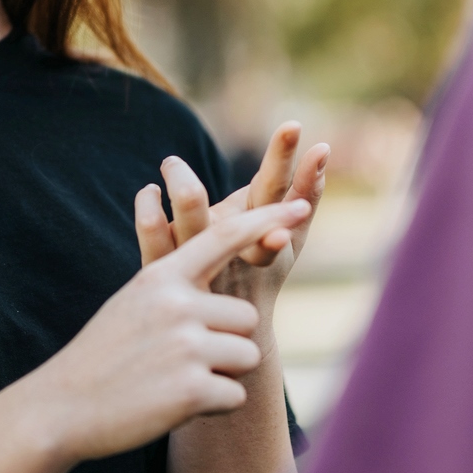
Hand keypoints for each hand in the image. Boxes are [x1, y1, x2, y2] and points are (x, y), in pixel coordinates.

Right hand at [21, 201, 313, 462]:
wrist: (62, 407)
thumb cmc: (104, 356)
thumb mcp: (134, 302)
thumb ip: (178, 286)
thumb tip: (223, 276)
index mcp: (163, 277)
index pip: (225, 238)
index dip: (266, 220)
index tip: (300, 205)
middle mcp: (178, 304)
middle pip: (248, 320)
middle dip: (227, 344)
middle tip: (180, 361)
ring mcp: (187, 346)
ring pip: (247, 357)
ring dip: (221, 376)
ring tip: (173, 382)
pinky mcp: (194, 389)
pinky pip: (235, 395)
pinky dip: (211, 407)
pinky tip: (172, 405)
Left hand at [135, 123, 329, 307]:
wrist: (219, 341)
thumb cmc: (257, 279)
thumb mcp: (287, 241)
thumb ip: (305, 195)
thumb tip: (322, 149)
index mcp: (264, 245)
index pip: (279, 198)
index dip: (293, 170)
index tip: (307, 137)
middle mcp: (233, 253)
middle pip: (247, 201)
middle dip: (256, 168)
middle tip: (268, 131)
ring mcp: (198, 265)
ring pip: (193, 217)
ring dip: (184, 183)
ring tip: (171, 162)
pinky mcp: (165, 273)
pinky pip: (153, 237)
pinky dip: (150, 212)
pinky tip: (149, 191)